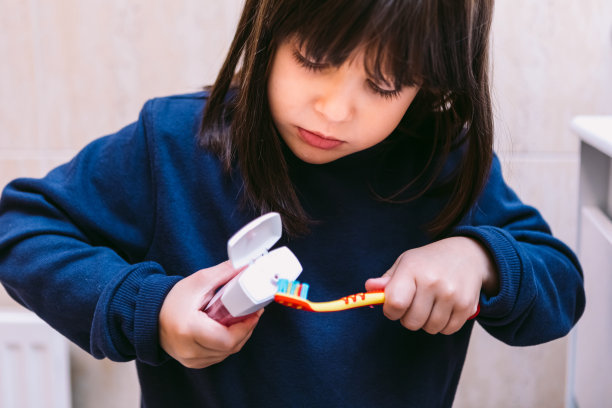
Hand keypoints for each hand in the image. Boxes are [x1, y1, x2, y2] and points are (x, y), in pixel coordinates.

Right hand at [159, 261, 262, 367]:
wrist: (151, 315)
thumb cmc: (173, 298)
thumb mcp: (199, 281)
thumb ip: (224, 272)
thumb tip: (246, 266)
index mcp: (189, 330)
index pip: (227, 339)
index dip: (246, 327)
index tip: (255, 313)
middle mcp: (189, 350)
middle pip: (230, 347)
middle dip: (246, 329)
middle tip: (252, 313)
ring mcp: (191, 360)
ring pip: (226, 353)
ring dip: (239, 337)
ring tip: (243, 319)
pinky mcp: (193, 363)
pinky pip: (218, 356)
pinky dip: (228, 344)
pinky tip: (230, 330)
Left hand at [365, 237, 496, 334]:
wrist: (467, 255)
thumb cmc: (428, 261)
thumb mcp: (405, 263)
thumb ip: (386, 280)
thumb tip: (369, 289)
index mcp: (412, 270)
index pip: (395, 303)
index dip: (390, 311)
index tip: (393, 307)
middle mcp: (432, 282)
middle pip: (411, 322)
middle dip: (408, 318)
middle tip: (413, 304)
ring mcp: (451, 295)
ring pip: (429, 328)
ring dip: (426, 322)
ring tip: (429, 305)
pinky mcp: (466, 306)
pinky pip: (447, 330)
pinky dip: (442, 325)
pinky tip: (443, 309)